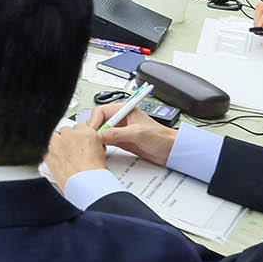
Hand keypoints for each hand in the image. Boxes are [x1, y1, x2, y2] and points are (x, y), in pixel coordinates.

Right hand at [49, 99, 178, 180]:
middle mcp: (120, 119)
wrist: (171, 151)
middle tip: (92, 140)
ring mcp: (119, 130)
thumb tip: (100, 135)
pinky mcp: (120, 141)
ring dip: (96, 139)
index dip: (94, 121)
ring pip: (99, 132)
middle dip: (93, 130)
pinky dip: (100, 145)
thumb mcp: (137, 133)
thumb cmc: (161, 137)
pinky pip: (105, 141)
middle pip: (97, 121)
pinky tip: (101, 150)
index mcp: (124, 110)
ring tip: (95, 146)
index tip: (92, 132)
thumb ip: (117, 133)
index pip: (101, 111)